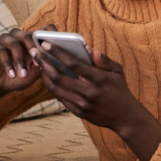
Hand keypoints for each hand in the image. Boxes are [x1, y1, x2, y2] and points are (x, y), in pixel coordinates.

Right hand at [0, 26, 56, 97]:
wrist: (1, 84)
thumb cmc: (21, 75)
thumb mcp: (35, 71)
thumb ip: (43, 62)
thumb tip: (54, 58)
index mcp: (31, 39)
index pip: (44, 29)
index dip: (51, 34)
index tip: (55, 47)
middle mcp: (18, 36)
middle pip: (27, 35)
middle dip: (34, 50)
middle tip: (38, 64)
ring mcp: (5, 40)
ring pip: (14, 44)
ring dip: (20, 61)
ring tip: (23, 75)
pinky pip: (2, 52)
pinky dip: (8, 65)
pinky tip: (12, 75)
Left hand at [34, 43, 160, 160]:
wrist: (124, 116)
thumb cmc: (120, 90)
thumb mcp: (117, 71)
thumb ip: (104, 60)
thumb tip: (91, 50)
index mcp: (98, 79)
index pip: (73, 63)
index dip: (58, 53)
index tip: (46, 44)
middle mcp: (88, 92)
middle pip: (59, 76)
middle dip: (44, 63)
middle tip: (35, 52)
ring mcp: (82, 104)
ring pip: (56, 88)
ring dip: (45, 75)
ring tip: (39, 64)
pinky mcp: (78, 112)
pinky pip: (60, 98)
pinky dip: (52, 87)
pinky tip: (48, 78)